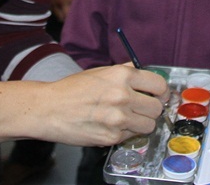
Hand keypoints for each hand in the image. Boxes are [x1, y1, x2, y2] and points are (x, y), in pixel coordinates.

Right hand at [0, 63, 167, 146]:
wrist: (49, 108)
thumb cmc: (72, 89)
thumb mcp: (100, 72)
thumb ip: (124, 72)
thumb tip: (144, 73)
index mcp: (122, 75)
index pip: (159, 85)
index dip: (160, 92)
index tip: (158, 95)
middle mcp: (123, 96)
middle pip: (156, 108)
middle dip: (151, 109)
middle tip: (141, 108)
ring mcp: (118, 118)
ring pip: (148, 126)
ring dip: (141, 123)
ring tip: (126, 118)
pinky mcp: (111, 137)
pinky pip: (130, 136)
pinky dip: (124, 133)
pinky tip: (110, 125)